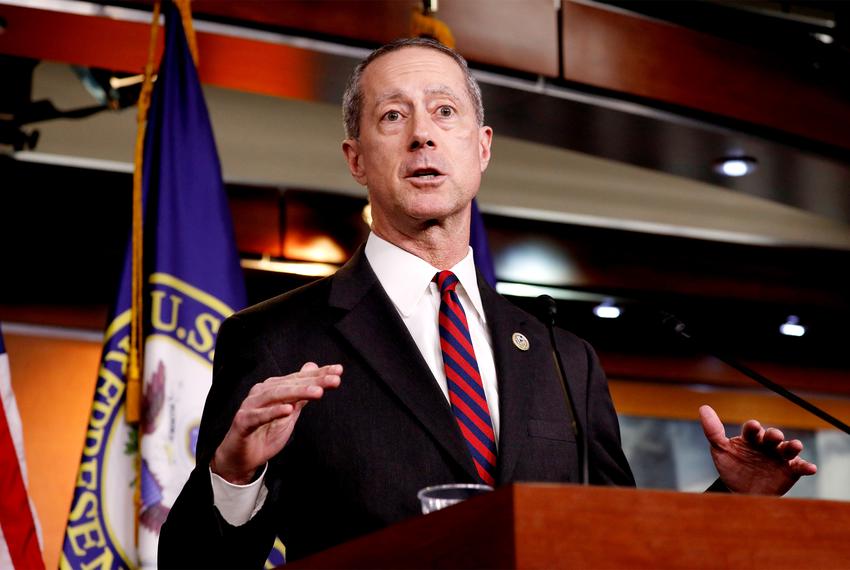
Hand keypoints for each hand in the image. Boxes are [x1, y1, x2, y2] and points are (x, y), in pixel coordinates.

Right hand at [211, 362, 341, 483]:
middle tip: (335, 380)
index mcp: (273, 388)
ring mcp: (251, 406)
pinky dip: (273, 412)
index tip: (339, 371)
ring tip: (318, 393)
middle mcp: (261, 392)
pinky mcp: (243, 422)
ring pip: (276, 395)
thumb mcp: (290, 412)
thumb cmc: (265, 432)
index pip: (299, 378)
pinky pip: (258, 416)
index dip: (319, 374)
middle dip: (313, 381)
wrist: (241, 457)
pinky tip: (288, 410)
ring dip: (298, 392)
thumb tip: (313, 367)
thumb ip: (301, 393)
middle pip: (290, 384)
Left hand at [699, 405, 816, 494]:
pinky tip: (810, 468)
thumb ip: (713, 430)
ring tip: (795, 446)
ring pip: (788, 448)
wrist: (740, 492)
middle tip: (774, 436)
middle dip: (774, 435)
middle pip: (772, 436)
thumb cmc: (731, 467)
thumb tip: (703, 407)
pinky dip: (806, 466)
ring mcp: (779, 457)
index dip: (753, 427)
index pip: (752, 429)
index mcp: (750, 438)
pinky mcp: (790, 471)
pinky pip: (800, 467)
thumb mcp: (719, 449)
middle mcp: (766, 445)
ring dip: (793, 446)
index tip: (753, 427)